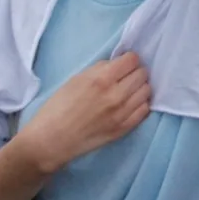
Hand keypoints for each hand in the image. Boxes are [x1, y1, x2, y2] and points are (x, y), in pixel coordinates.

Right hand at [15, 52, 150, 173]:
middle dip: (135, 72)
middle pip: (142, 74)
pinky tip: (130, 104)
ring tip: (128, 90)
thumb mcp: (77, 78)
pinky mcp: (123, 129)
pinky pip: (144, 110)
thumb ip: (100, 68)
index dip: (128, 59)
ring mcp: (122, 114)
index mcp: (102, 79)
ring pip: (146, 91)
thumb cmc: (59, 107)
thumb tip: (117, 64)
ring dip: (139, 87)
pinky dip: (140, 104)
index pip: (132, 60)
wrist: (51, 140)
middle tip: (125, 76)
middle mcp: (116, 95)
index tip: (123, 63)